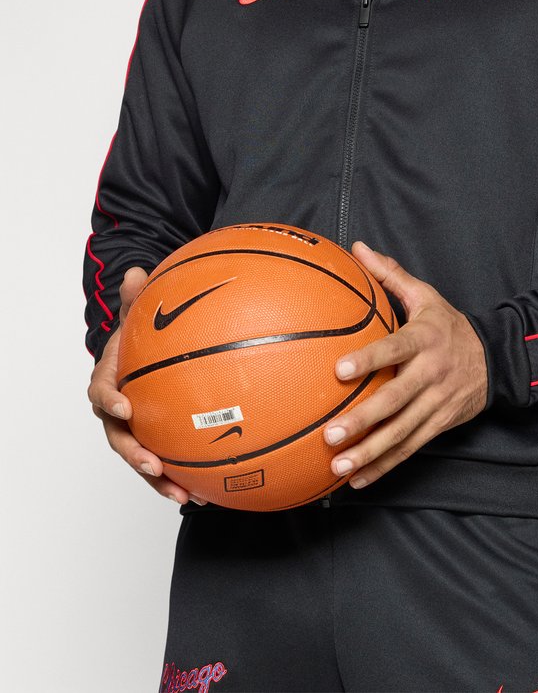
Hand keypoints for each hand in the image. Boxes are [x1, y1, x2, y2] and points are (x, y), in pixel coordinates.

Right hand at [87, 266, 205, 505]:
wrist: (137, 356)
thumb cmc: (136, 336)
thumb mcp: (135, 314)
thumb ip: (135, 298)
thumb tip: (136, 272)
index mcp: (108, 381)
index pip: (101, 395)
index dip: (111, 402)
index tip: (127, 408)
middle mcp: (116, 413)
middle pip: (119, 439)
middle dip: (135, 455)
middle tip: (154, 464)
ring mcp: (135, 431)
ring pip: (141, 459)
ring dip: (160, 479)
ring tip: (184, 495)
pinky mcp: (154, 440)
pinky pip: (165, 462)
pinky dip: (181, 478)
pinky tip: (207, 491)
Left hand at [324, 241, 487, 488]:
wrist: (498, 360)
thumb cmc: (449, 325)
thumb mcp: (426, 297)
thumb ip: (390, 275)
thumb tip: (358, 248)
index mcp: (425, 340)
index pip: (395, 349)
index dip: (370, 359)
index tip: (340, 370)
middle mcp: (431, 375)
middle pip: (397, 400)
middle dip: (364, 419)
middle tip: (331, 433)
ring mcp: (436, 404)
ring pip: (402, 433)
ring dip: (370, 452)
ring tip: (338, 464)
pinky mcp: (438, 426)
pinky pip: (409, 450)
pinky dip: (383, 467)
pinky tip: (355, 479)